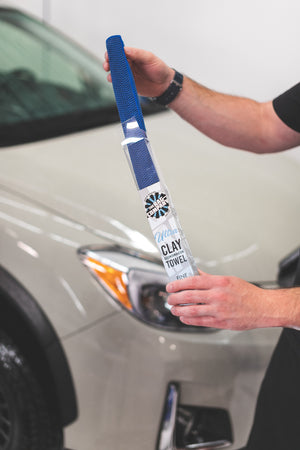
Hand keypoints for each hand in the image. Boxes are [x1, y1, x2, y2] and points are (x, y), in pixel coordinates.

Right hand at [103, 47, 173, 97]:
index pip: (119, 52)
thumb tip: (125, 49)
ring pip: (115, 73)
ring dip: (110, 73)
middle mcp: (128, 64)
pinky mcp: (128, 85)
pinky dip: (114, 82)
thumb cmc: (159, 69)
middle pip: (114, 62)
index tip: (109, 55)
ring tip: (110, 75)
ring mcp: (127, 75)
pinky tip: (113, 82)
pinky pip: (119, 83)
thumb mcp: (150, 58)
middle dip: (108, 63)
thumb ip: (137, 54)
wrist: (165, 85)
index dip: (112, 52)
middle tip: (107, 65)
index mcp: (133, 55)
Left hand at [166, 272, 286, 329]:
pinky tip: (184, 317)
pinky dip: (189, 319)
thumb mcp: (228, 280)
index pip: (193, 281)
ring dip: (179, 309)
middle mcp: (218, 295)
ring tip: (174, 308)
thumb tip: (195, 274)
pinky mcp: (221, 322)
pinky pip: (200, 321)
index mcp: (219, 282)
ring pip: (192, 310)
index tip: (170, 286)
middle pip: (189, 295)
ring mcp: (219, 310)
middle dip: (175, 297)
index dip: (178, 284)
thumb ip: (209, 278)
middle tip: (170, 298)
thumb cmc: (247, 293)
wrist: (263, 308)